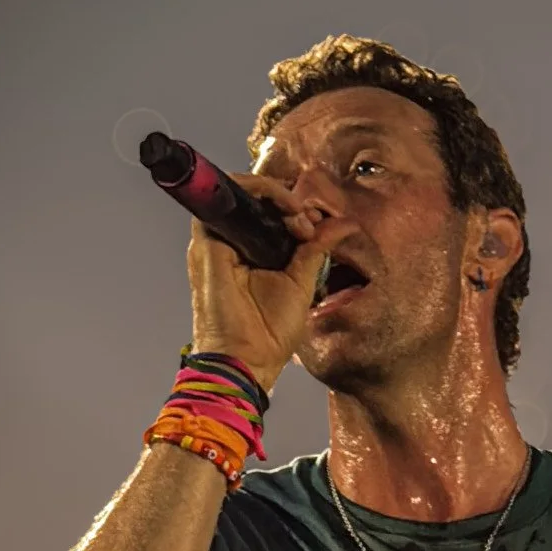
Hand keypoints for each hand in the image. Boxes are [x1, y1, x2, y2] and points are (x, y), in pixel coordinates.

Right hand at [186, 172, 331, 393]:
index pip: (266, 211)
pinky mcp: (208, 242)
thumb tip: (343, 224)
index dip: (292, 207)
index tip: (316, 226)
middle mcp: (230, 243)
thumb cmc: (269, 333)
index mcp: (249, 253)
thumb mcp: (302, 281)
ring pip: (241, 191)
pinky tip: (287, 211)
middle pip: (254, 198)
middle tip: (309, 221)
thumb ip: (317, 249)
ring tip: (300, 216)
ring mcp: (215, 241)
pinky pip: (229, 198)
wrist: (249, 359)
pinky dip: (260, 193)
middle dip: (287, 199)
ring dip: (276, 193)